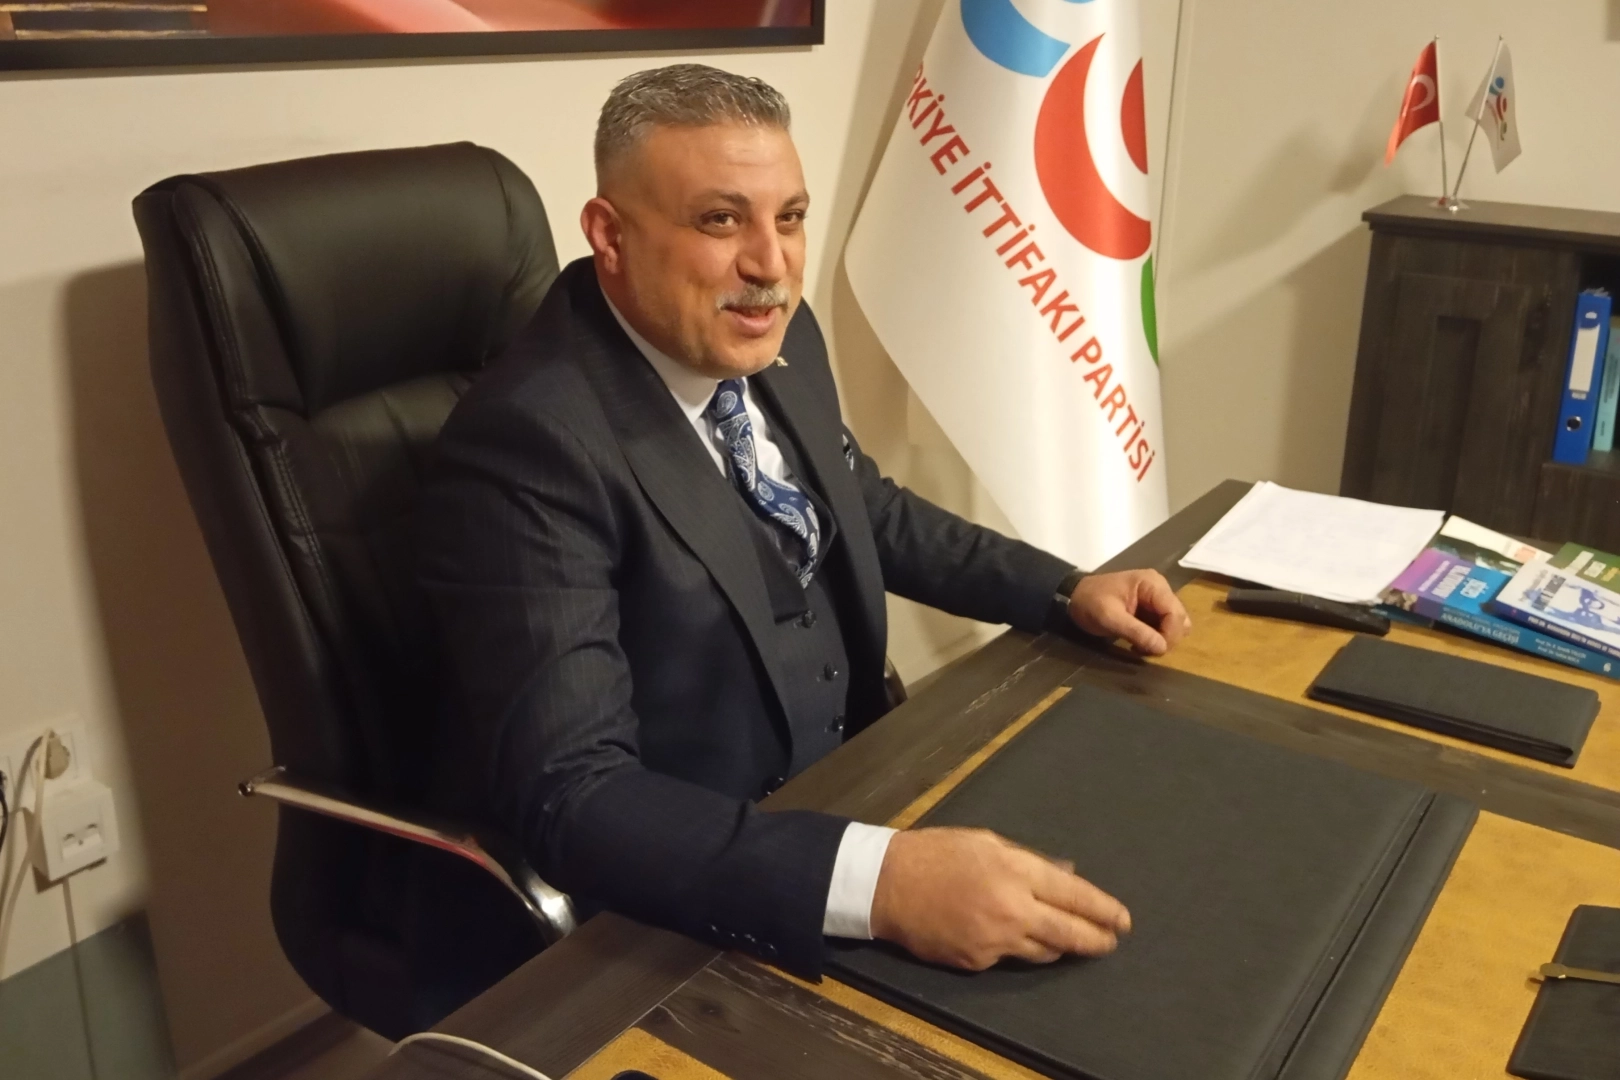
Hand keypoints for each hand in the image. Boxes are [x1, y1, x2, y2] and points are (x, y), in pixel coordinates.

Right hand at [869, 827, 1130, 970]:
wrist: (886, 884)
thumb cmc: (936, 853)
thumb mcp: (987, 842)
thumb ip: (1030, 860)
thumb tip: (1067, 874)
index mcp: (1016, 871)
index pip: (1075, 896)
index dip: (1104, 910)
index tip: (1123, 920)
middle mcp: (1012, 909)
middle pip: (1069, 933)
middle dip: (1096, 939)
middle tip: (1111, 942)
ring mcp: (995, 940)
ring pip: (1044, 952)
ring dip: (1059, 946)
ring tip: (1068, 940)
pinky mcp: (977, 961)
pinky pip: (1008, 958)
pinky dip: (1015, 947)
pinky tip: (1007, 934)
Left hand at [1068, 569, 1190, 655]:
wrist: (1073, 596)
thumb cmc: (1089, 603)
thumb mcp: (1109, 617)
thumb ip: (1136, 632)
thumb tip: (1162, 648)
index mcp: (1152, 584)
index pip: (1175, 612)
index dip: (1170, 635)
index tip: (1154, 650)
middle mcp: (1159, 588)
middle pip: (1179, 618)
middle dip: (1167, 638)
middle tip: (1145, 650)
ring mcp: (1156, 598)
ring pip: (1175, 623)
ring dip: (1163, 639)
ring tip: (1142, 647)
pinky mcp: (1151, 608)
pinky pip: (1164, 625)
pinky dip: (1157, 637)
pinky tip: (1140, 643)